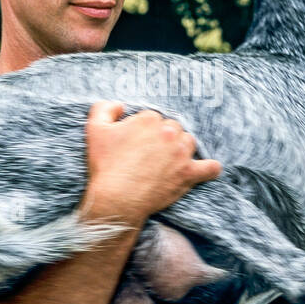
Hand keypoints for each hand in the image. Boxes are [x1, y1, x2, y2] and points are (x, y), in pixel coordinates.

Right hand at [82, 101, 221, 226]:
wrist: (117, 198)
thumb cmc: (105, 165)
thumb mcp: (94, 130)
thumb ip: (104, 109)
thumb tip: (120, 105)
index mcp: (149, 119)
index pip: (153, 119)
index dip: (144, 133)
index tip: (136, 145)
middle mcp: (169, 132)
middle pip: (173, 129)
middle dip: (164, 140)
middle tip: (150, 156)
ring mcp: (181, 153)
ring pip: (189, 143)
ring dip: (182, 150)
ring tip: (169, 163)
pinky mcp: (189, 173)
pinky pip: (209, 168)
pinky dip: (209, 168)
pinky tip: (207, 169)